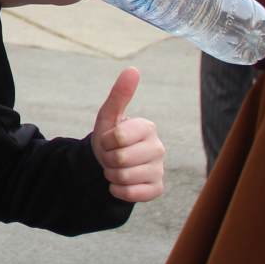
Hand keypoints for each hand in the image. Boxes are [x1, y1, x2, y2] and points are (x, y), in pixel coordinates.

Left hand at [88, 68, 163, 201]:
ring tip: (116, 167)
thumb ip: (119, 94)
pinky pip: (132, 194)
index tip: (108, 140)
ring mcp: (160, 169)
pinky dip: (118, 190)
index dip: (105, 141)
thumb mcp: (109, 115)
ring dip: (111, 174)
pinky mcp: (157, 188)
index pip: (118, 138)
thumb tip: (132, 69)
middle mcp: (159, 148)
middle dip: (107, 159)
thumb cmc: (110, 136)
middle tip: (111, 156)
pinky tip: (121, 182)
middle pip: (120, 159)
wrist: (110, 162)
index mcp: (148, 127)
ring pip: (124, 177)